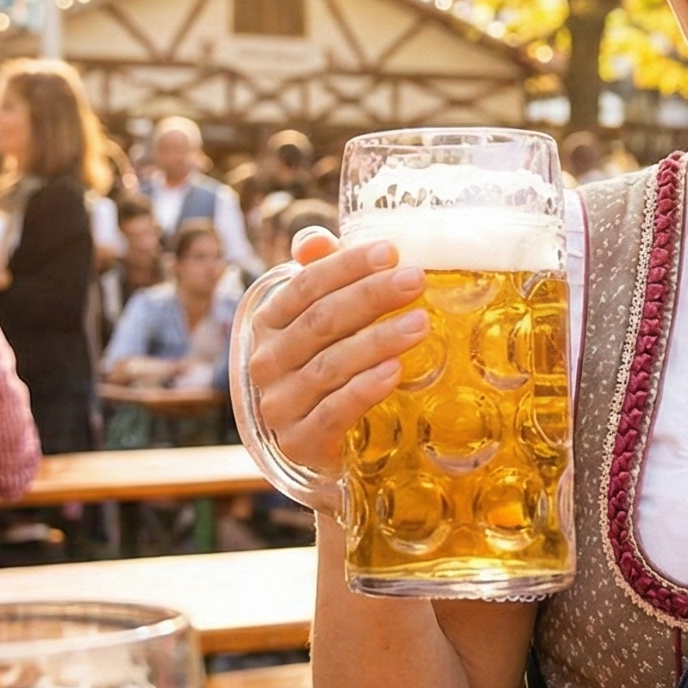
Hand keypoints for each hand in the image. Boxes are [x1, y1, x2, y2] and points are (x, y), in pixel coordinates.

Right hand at [241, 232, 430, 479]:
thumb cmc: (327, 369)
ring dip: (378, 340)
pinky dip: (365, 388)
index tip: (391, 251)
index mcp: (268, 323)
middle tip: (416, 280)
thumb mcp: (322, 323)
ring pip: (329, 365)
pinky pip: (334, 411)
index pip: (305, 286)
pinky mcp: (301, 442)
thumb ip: (320, 278)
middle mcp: (266, 362)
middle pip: (320, 321)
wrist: (321, 448)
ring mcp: (280, 404)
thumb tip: (315, 239)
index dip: (346, 266)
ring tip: (421, 323)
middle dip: (371, 296)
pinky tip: (395, 371)